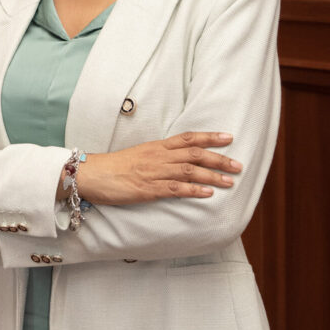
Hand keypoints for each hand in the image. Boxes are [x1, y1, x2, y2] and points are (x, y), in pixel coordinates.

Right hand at [76, 131, 241, 204]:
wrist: (91, 174)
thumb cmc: (113, 167)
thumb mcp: (138, 156)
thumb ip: (158, 157)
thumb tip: (178, 160)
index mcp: (155, 146)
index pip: (187, 138)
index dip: (208, 137)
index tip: (228, 137)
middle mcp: (157, 156)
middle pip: (193, 154)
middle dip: (218, 158)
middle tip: (239, 164)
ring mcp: (153, 172)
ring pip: (188, 170)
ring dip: (212, 175)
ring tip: (231, 181)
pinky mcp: (148, 189)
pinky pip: (175, 188)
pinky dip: (193, 189)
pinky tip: (208, 193)